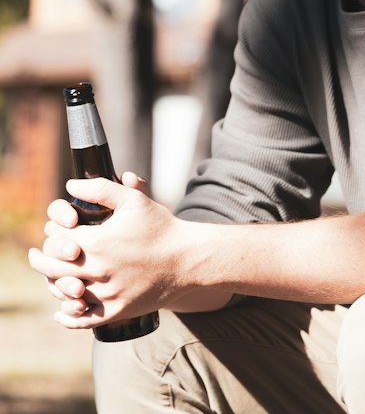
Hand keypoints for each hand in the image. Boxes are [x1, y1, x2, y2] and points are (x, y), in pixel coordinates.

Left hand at [27, 172, 182, 328]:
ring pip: (64, 291)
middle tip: (37, 253)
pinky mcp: (115, 311)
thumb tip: (71, 184)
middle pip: (52, 266)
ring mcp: (105, 294)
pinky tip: (63, 309)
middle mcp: (96, 271)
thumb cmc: (161, 227)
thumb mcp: (134, 200)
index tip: (60, 224)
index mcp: (96, 242)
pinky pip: (82, 320)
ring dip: (53, 282)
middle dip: (42, 257)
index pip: (57, 236)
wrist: (188, 258)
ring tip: (51, 275)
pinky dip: (67, 316)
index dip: (54, 227)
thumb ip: (100, 188)